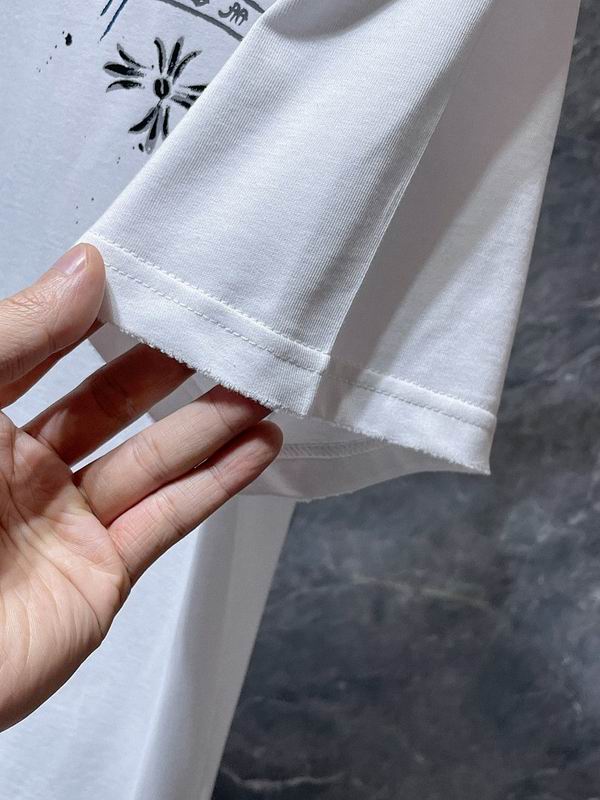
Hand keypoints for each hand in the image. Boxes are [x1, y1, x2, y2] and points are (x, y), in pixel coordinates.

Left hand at [0, 244, 281, 731]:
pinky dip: (219, 483)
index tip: (151, 285)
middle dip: (171, 370)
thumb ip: (18, 336)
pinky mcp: (101, 577)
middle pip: (115, 407)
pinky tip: (257, 448)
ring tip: (258, 385)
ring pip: (153, 462)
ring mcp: (67, 527)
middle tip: (221, 332)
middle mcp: (25, 474)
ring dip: (212, 424)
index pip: (52, 355)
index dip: (100, 319)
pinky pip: (168, 519)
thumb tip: (82, 270)